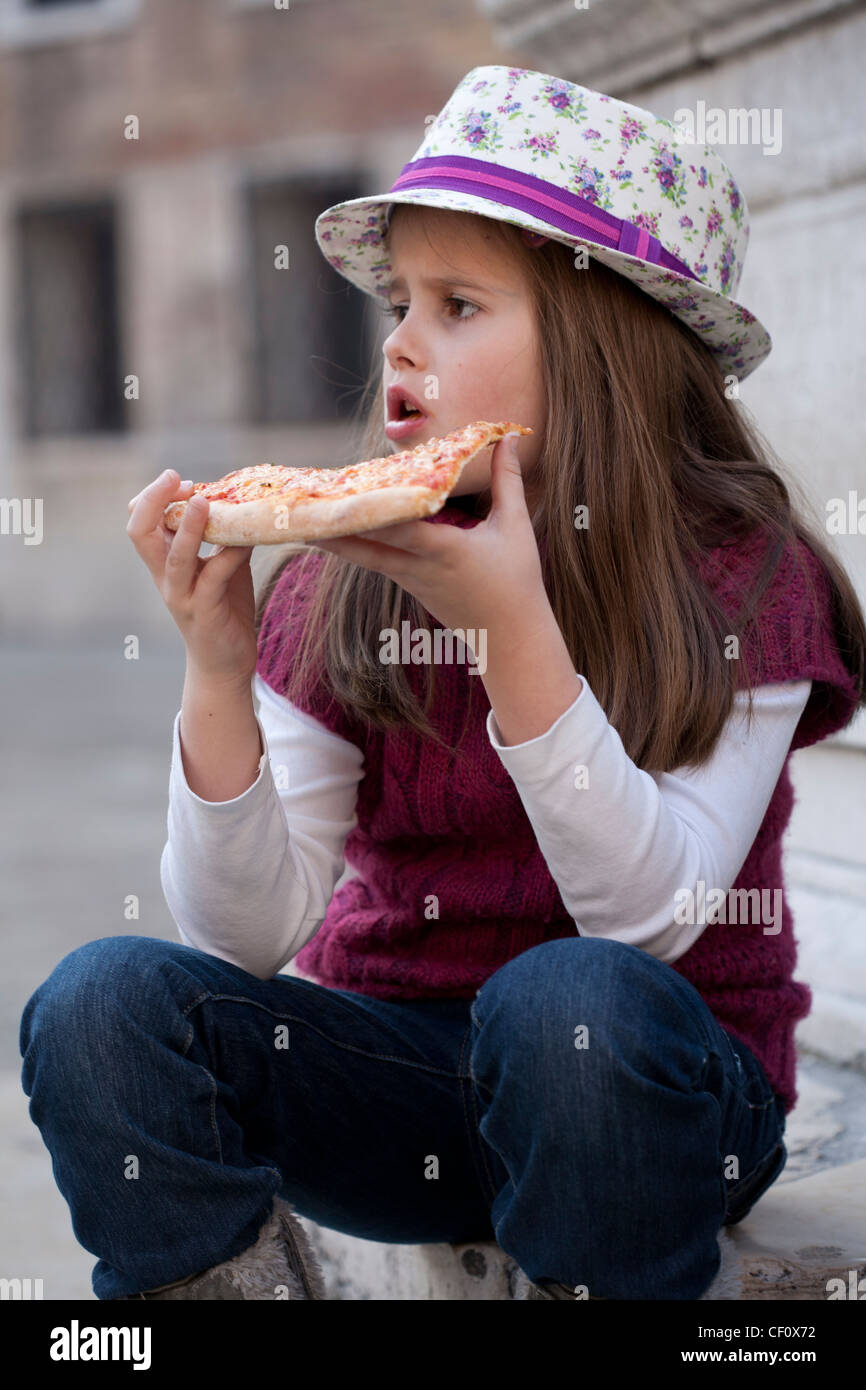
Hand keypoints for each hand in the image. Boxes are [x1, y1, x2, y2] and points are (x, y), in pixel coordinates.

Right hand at [126, 469, 256, 686]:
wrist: (225, 664)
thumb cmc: (224, 610)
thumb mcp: (222, 567)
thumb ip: (223, 538)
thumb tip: (241, 501)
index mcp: (164, 563)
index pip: (141, 522)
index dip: (153, 496)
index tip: (181, 480)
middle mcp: (165, 577)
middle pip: (139, 533)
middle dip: (152, 500)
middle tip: (173, 477)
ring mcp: (181, 596)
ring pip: (174, 557)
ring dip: (186, 527)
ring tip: (202, 500)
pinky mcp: (203, 612)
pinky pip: (214, 576)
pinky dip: (231, 554)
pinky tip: (247, 540)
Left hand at [314, 433, 549, 639]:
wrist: (508, 639)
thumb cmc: (516, 582)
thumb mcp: (515, 527)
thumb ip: (508, 479)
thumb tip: (509, 436)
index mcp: (443, 551)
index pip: (399, 528)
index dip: (370, 512)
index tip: (342, 494)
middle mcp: (417, 567)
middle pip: (364, 546)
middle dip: (330, 527)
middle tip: (294, 507)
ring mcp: (408, 579)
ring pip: (362, 556)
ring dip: (332, 538)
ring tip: (300, 516)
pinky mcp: (406, 585)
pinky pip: (373, 561)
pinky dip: (353, 545)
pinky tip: (335, 529)